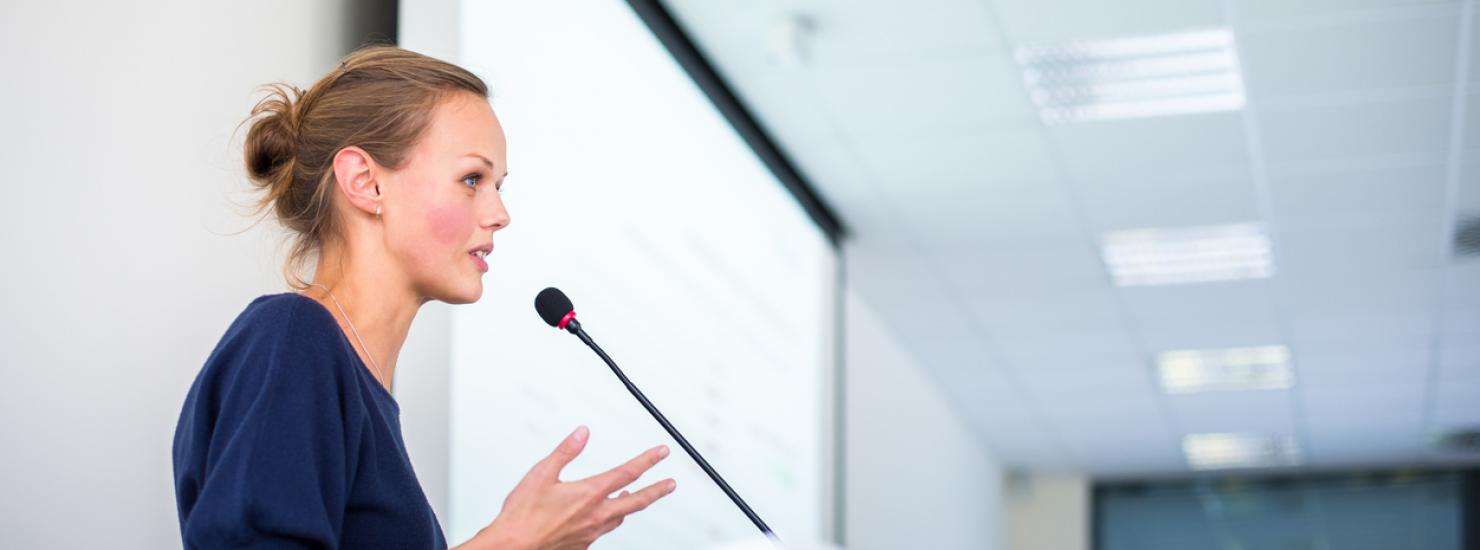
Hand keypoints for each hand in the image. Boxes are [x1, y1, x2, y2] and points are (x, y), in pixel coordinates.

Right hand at [463, 426, 676, 549]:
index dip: (648, 461)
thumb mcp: (542, 473)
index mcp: (589, 493)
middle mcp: (596, 515)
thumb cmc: (523, 515)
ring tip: (637, 499)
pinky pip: (604, 531)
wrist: (512, 546)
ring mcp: (591, 533)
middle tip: (669, 484)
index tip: (661, 453)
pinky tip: (604, 519)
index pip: (628, 473)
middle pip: (637, 501)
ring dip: (632, 506)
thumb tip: (582, 434)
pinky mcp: (583, 545)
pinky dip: (609, 521)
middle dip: (656, 490)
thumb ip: (566, 451)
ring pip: (621, 518)